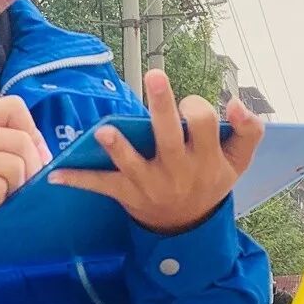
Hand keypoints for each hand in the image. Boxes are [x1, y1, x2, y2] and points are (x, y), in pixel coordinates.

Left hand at [48, 70, 263, 232]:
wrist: (188, 227)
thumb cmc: (211, 180)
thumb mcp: (240, 161)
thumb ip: (249, 130)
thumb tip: (235, 102)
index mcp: (206, 158)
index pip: (202, 124)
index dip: (195, 106)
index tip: (187, 103)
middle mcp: (178, 170)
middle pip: (169, 135)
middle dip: (162, 106)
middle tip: (155, 76)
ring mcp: (150, 183)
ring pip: (132, 163)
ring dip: (118, 148)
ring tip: (104, 131)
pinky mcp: (126, 194)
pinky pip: (100, 186)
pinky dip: (78, 181)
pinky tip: (54, 175)